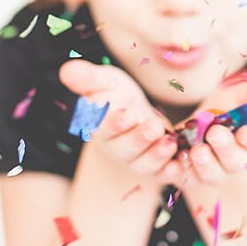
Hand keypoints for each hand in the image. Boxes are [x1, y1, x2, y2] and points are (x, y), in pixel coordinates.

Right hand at [59, 60, 182, 185]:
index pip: (104, 128)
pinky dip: (170, 172)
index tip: (127, 115)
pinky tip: (179, 166)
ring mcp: (136, 159)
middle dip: (140, 139)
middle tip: (154, 127)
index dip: (115, 124)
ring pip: (144, 165)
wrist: (135, 110)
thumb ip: (88, 78)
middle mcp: (116, 148)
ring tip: (170, 143)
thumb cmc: (115, 94)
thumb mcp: (105, 81)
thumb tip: (67, 70)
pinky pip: (162, 174)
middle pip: (125, 150)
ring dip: (157, 156)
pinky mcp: (157, 166)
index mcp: (100, 127)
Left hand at [172, 74, 246, 188]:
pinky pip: (185, 179)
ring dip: (205, 163)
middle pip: (235, 161)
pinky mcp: (189, 177)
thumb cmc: (224, 108)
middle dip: (226, 148)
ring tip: (197, 149)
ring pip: (212, 175)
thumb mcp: (239, 94)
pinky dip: (179, 172)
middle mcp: (236, 160)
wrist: (197, 124)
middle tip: (215, 133)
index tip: (245, 132)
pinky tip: (174, 163)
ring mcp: (213, 171)